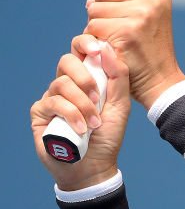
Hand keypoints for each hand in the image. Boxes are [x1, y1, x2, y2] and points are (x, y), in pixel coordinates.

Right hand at [31, 40, 130, 190]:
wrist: (95, 166)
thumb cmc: (108, 136)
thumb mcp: (120, 105)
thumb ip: (118, 76)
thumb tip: (107, 47)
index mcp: (87, 78)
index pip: (80, 49)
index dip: (86, 42)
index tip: (98, 49)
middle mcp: (68, 85)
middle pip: (66, 60)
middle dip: (85, 77)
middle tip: (98, 99)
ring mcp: (52, 98)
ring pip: (61, 83)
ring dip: (82, 104)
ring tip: (94, 123)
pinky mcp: (40, 113)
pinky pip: (53, 102)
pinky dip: (71, 115)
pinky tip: (81, 129)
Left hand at [85, 0, 184, 109]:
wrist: (160, 81)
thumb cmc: (151, 51)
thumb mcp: (153, 17)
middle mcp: (149, 0)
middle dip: (101, 6)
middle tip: (114, 23)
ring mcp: (137, 16)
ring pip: (94, 8)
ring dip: (96, 24)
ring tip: (113, 38)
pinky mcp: (123, 32)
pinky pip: (92, 26)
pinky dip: (95, 39)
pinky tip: (109, 48)